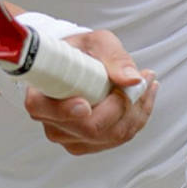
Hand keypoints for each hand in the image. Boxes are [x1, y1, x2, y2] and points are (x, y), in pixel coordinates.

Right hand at [20, 29, 158, 155]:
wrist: (82, 64)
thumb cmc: (83, 50)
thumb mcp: (98, 42)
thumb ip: (114, 58)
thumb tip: (132, 79)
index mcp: (40, 95)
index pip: (43, 110)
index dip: (65, 110)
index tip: (84, 104)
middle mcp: (52, 123)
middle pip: (90, 128)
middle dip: (123, 104)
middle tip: (141, 77)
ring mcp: (71, 138)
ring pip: (111, 135)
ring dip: (136, 110)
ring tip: (146, 81)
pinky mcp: (89, 144)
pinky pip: (120, 137)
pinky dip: (138, 117)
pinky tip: (143, 96)